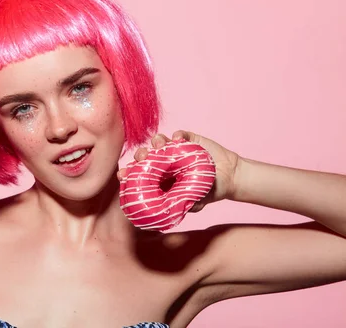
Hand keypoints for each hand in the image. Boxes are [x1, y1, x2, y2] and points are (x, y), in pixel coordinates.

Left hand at [118, 130, 241, 211]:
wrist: (229, 178)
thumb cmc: (207, 192)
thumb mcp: (193, 203)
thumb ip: (181, 206)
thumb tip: (165, 217)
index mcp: (159, 177)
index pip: (139, 174)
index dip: (129, 174)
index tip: (123, 175)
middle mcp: (163, 161)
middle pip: (145, 156)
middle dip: (140, 155)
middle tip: (142, 157)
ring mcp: (175, 149)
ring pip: (159, 142)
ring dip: (156, 142)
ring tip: (159, 145)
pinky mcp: (188, 140)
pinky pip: (180, 134)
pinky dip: (178, 135)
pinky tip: (177, 139)